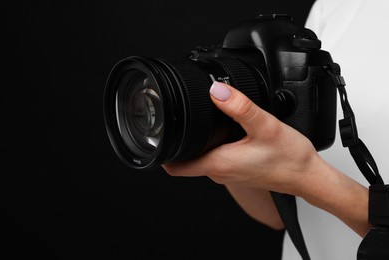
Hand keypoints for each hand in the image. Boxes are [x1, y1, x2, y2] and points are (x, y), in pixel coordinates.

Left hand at [162, 81, 320, 194]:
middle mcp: (220, 172)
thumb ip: (240, 107)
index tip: (158, 137)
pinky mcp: (239, 170)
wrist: (308, 176)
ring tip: (198, 122)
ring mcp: (229, 173)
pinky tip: (223, 132)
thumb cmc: (289, 159)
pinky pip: (216, 159)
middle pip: (186, 161)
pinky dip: (212, 146)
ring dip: (196, 143)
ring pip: (201, 158)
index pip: (176, 167)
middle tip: (176, 121)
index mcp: (219, 164)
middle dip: (177, 143)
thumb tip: (217, 90)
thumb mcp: (264, 126)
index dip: (162, 153)